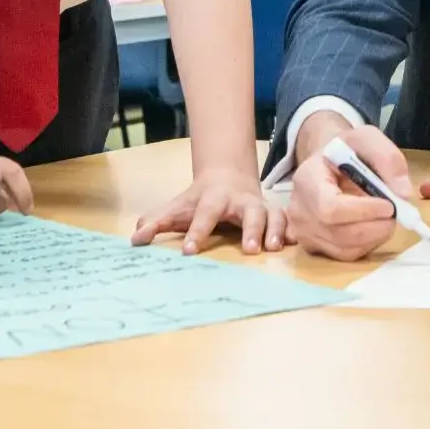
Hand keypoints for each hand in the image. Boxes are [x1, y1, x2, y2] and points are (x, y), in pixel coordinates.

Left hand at [132, 166, 282, 254]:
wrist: (226, 176)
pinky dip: (292, 230)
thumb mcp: (176, 207)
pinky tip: (295, 243)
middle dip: (251, 228)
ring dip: (275, 230)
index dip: (197, 232)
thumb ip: (155, 221)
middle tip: (249, 250)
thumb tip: (134, 239)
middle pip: (250, 211)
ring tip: (274, 248)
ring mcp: (260, 206)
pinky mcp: (273, 214)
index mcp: (214, 199)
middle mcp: (240, 201)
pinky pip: (287, 220)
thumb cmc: (198, 200)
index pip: (205, 214)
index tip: (189, 252)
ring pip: (273, 214)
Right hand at [288, 121, 413, 261]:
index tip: (390, 205)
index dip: (363, 212)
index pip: (330, 207)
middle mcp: (299, 209)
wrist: (328, 163)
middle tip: (397, 213)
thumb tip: (402, 193)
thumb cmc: (347, 151)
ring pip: (345, 248)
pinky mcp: (314, 247)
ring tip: (386, 216)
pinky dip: (368, 244)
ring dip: (375, 236)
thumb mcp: (367, 139)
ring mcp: (304, 232)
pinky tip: (374, 226)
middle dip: (375, 227)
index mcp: (307, 178)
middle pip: (339, 233)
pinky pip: (345, 255)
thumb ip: (387, 159)